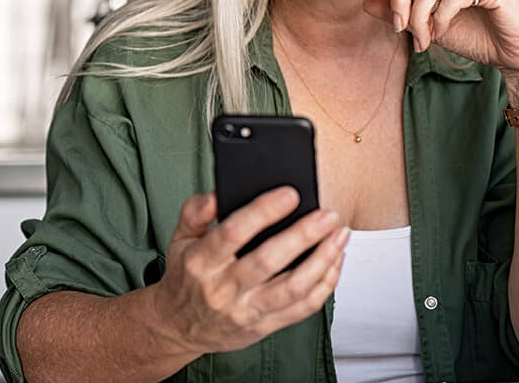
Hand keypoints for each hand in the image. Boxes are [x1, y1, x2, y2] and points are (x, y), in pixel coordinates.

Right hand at [152, 188, 348, 355]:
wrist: (179, 327)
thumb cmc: (186, 276)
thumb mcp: (179, 238)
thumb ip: (196, 211)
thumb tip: (218, 192)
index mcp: (202, 261)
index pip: (233, 232)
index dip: (263, 212)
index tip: (289, 194)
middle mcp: (224, 289)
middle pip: (269, 261)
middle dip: (304, 235)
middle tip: (327, 215)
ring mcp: (246, 311)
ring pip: (292, 288)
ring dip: (322, 260)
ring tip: (340, 235)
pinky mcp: (265, 326)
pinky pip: (302, 308)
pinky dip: (325, 284)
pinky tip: (335, 261)